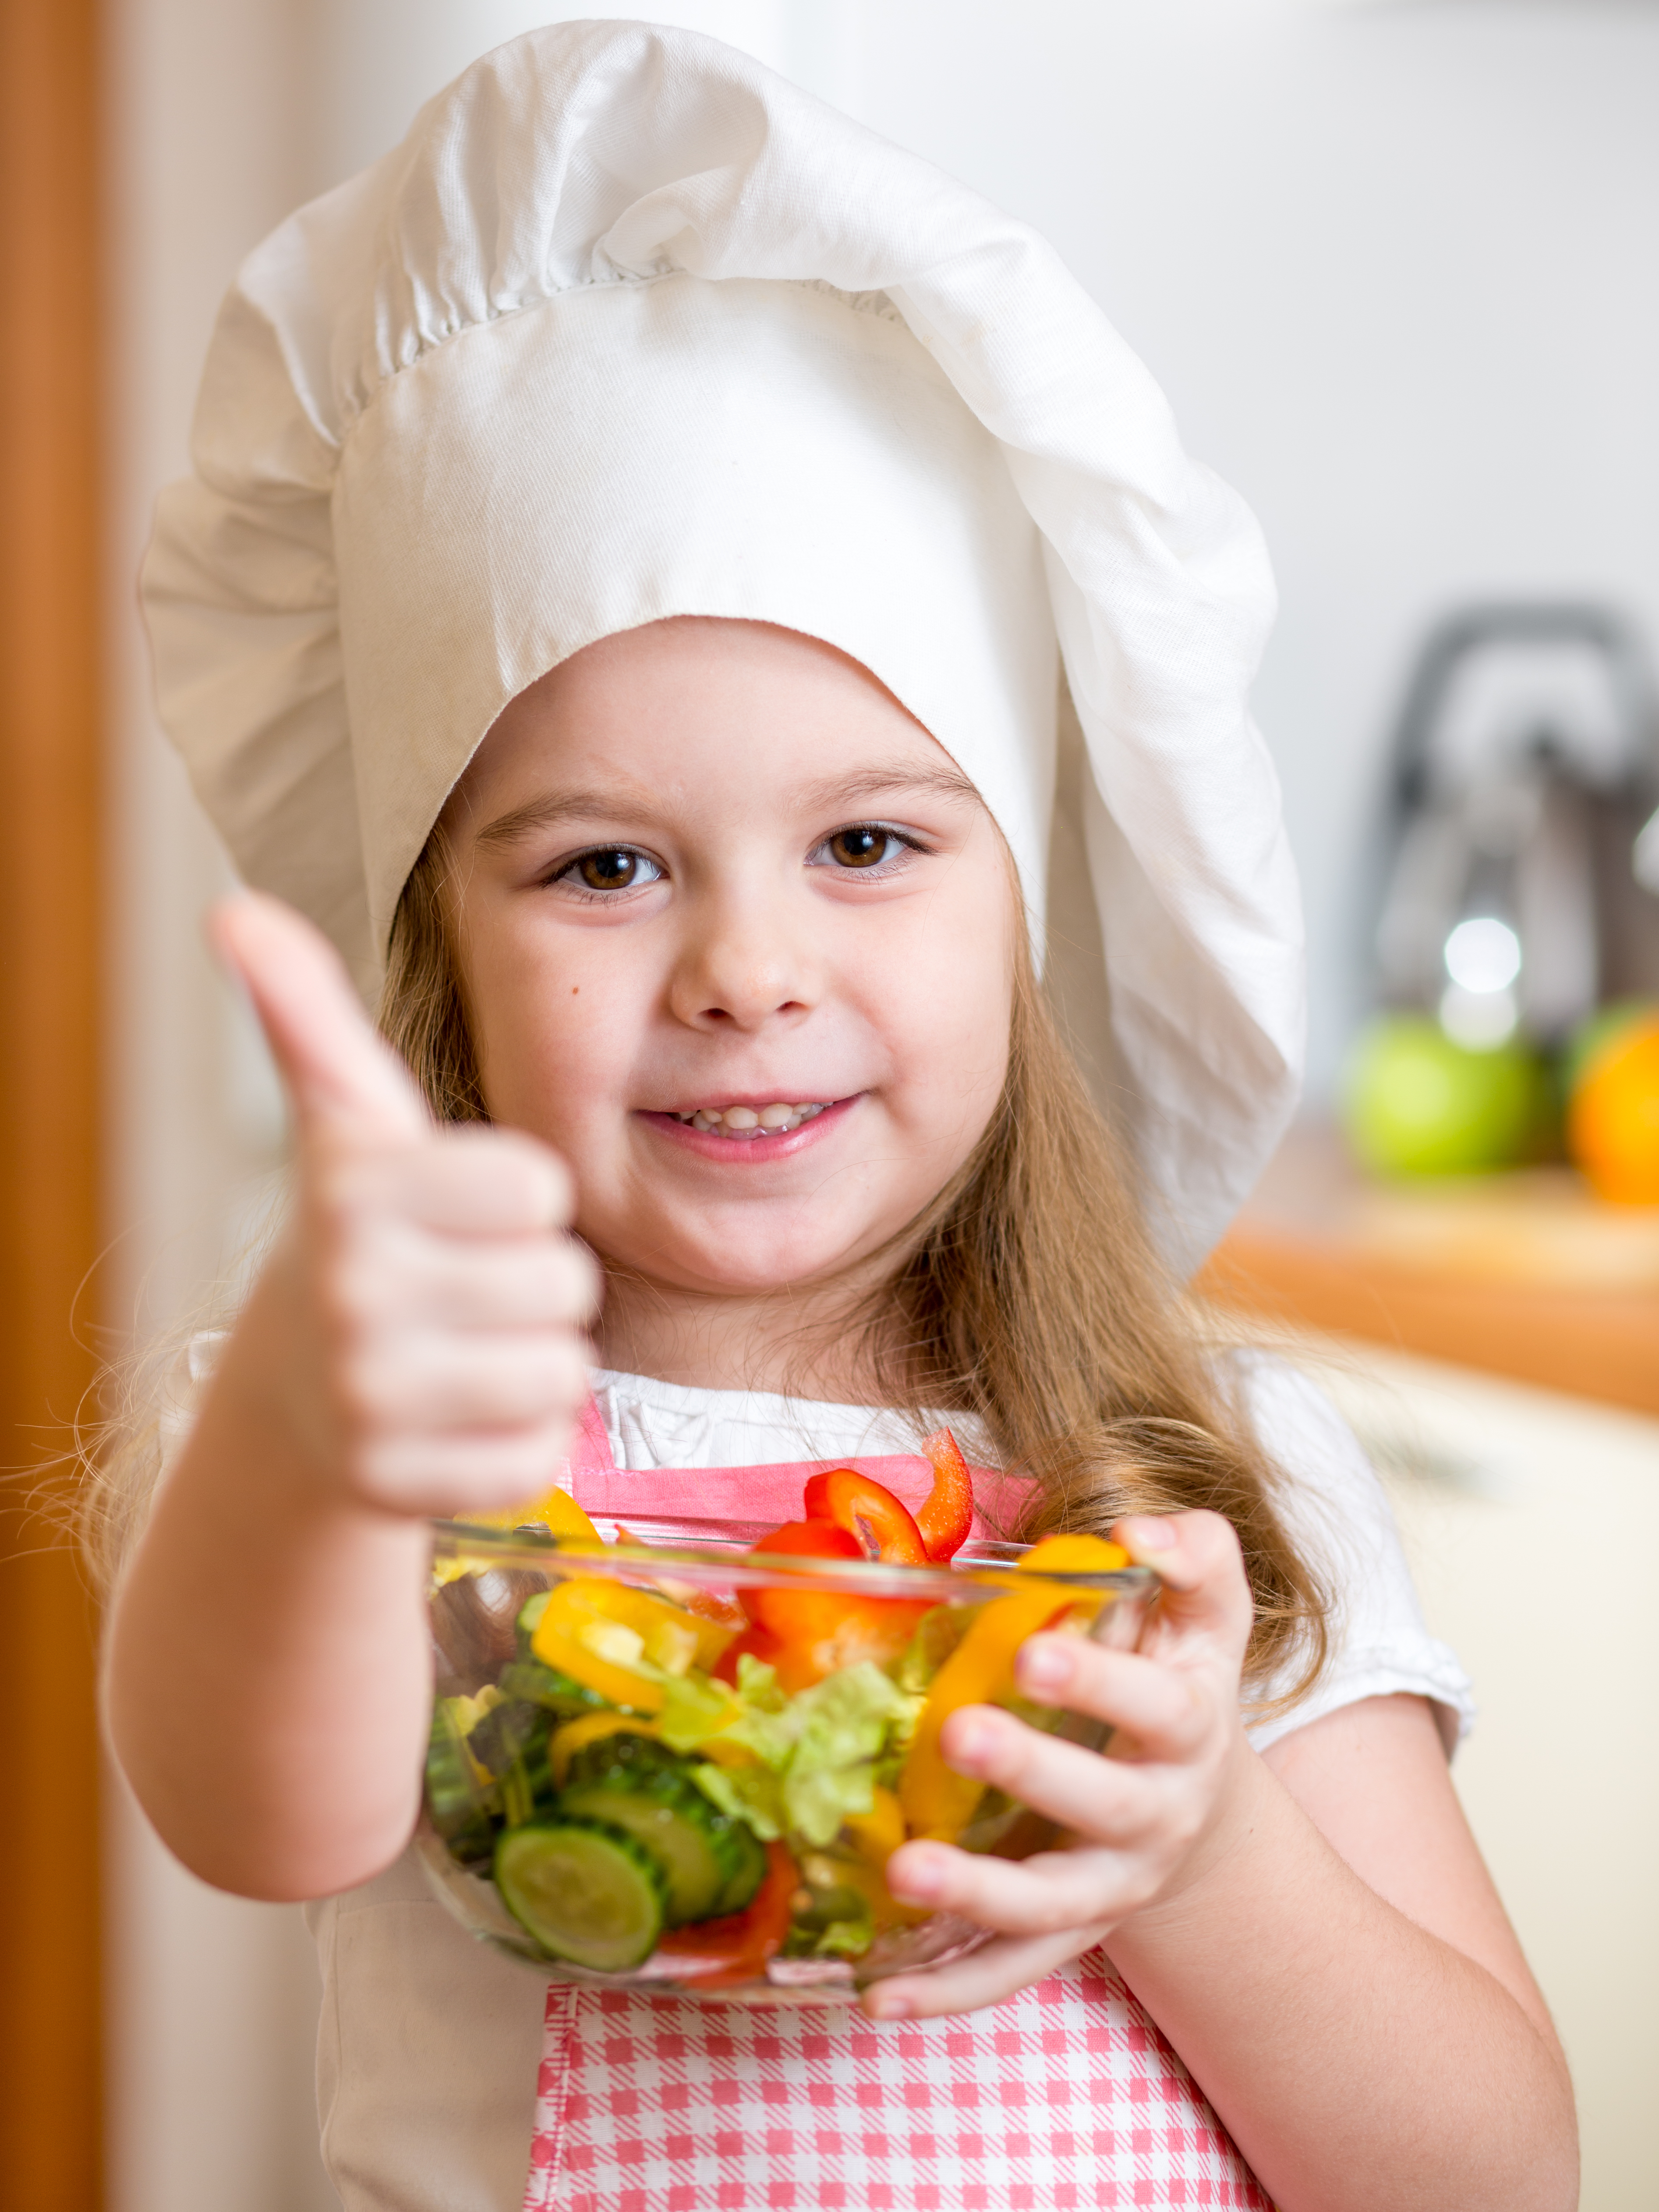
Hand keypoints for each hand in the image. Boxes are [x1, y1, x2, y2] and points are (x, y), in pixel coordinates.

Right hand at [211, 893, 597, 1520]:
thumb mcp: (344, 1118)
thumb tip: (235, 908)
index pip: (542, 1185)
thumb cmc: (359, 1232)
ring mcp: (369, 1398)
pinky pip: (543, 1454)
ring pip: (563, 1369)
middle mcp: (349, 1293)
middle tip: (459, 1288)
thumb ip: (306, 1011)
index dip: (514, 1197)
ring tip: (460, 1347)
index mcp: (353, 1190)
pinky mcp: (401, 1486)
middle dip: (530, 1281)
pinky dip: (520, 1439)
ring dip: (532, 1359)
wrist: (295, 1390)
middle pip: (564, 1280)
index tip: (455, 1210)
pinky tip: (456, 1417)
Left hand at [867, 1510, 1258, 2018]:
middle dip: (1033, 1768)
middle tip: (959, 1731)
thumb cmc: (1180, 1677)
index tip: (1032, 1647)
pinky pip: (1005, 1975)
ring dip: (976, 1894)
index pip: (1157, 1703)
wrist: (1202, 1799)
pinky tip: (874, 1994)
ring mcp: (1108, 1888)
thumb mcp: (1205, 1610)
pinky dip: (944, 1993)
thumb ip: (1192, 1551)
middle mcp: (1155, 1815)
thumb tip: (1135, 1530)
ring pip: (1049, 1908)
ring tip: (904, 1868)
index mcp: (1188, 1727)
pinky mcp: (1065, 1936)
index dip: (1102, 1677)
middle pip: (1102, 1803)